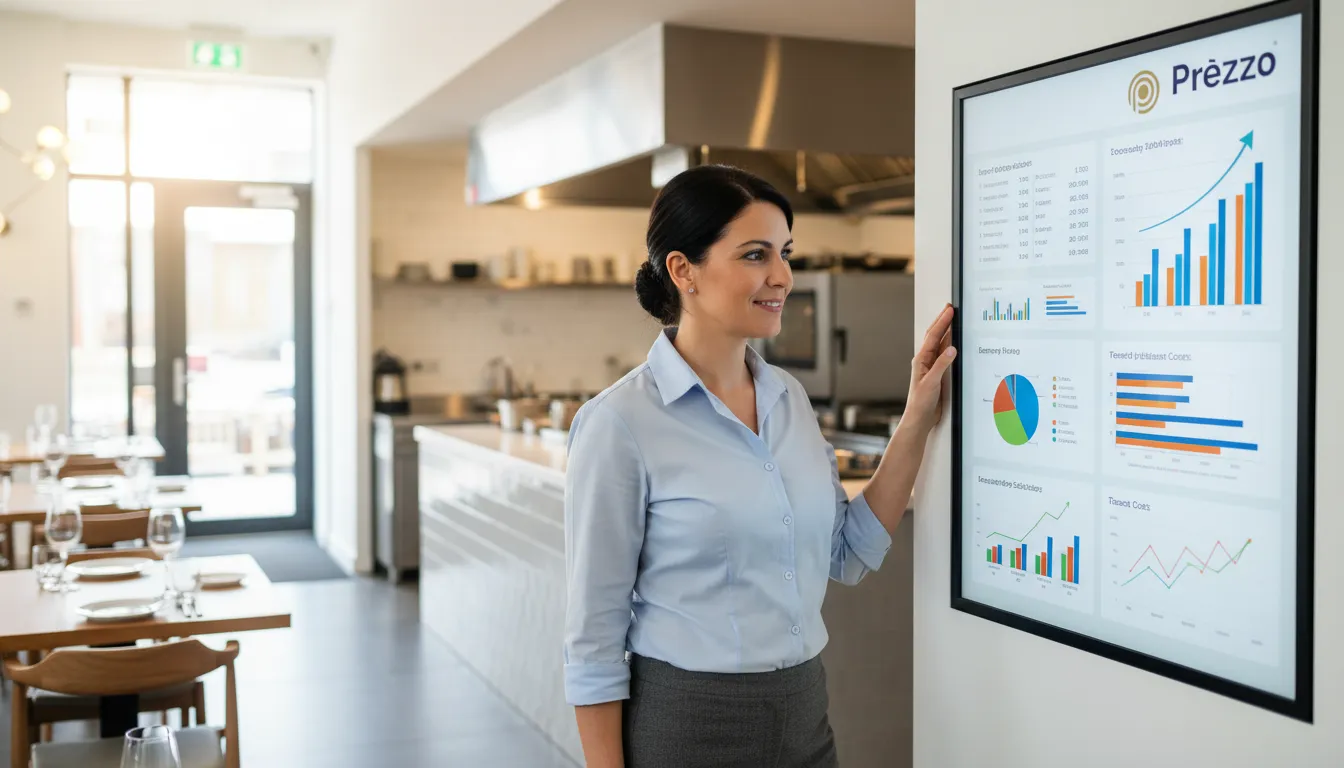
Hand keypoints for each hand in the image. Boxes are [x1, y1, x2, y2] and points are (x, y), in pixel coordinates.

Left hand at [903, 304, 956, 435]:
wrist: (920, 417)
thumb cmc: (921, 402)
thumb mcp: (931, 382)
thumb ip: (941, 365)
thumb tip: (951, 349)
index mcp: (921, 360)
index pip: (933, 336)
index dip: (942, 322)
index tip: (950, 310)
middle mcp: (925, 360)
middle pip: (935, 336)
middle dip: (943, 321)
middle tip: (950, 308)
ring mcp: (932, 366)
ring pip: (940, 343)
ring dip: (946, 330)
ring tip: (953, 318)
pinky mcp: (938, 373)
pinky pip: (945, 354)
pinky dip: (950, 344)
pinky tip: (955, 340)